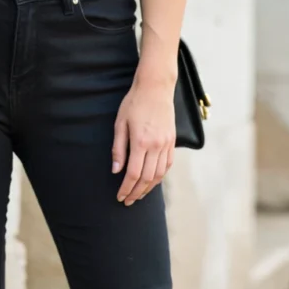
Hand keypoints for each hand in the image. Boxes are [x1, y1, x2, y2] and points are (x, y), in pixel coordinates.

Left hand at [112, 76, 175, 203]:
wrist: (155, 88)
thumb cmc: (134, 103)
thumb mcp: (120, 123)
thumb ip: (118, 148)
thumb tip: (116, 170)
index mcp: (140, 142)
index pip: (133, 174)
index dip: (126, 188)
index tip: (120, 197)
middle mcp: (156, 146)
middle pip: (147, 178)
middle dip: (137, 192)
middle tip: (128, 201)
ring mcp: (166, 144)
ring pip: (159, 174)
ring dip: (149, 188)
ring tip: (139, 195)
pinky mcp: (172, 141)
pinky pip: (167, 165)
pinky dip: (160, 176)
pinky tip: (153, 181)